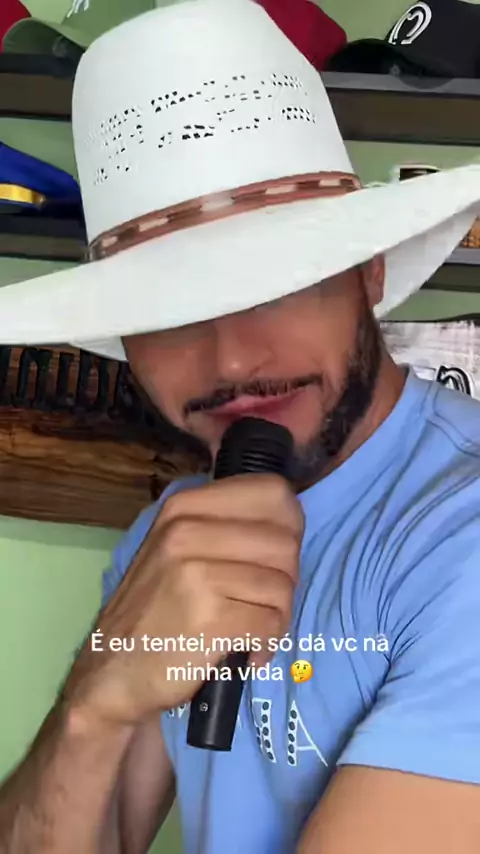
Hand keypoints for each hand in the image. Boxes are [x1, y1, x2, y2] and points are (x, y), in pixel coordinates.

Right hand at [62, 474, 303, 728]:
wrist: (114, 671)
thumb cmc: (158, 610)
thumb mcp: (178, 548)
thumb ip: (227, 526)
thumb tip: (291, 523)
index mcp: (184, 507)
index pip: (274, 492)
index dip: (289, 527)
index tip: (273, 558)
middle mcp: (186, 531)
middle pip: (285, 543)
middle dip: (284, 580)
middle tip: (258, 604)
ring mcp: (195, 574)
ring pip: (282, 587)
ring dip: (276, 617)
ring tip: (247, 629)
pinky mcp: (208, 618)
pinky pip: (272, 624)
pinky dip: (266, 645)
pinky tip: (242, 652)